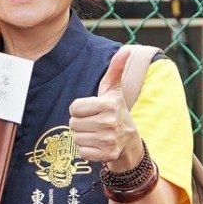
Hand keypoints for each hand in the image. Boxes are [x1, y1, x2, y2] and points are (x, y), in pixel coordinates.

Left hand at [68, 53, 143, 172]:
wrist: (129, 140)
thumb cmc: (115, 110)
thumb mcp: (113, 90)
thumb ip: (116, 69)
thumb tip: (126, 49)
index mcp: (109, 105)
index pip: (74, 108)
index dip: (79, 109)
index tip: (91, 110)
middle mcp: (110, 123)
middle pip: (73, 124)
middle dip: (81, 123)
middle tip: (94, 122)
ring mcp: (109, 140)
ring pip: (77, 138)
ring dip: (84, 136)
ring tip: (96, 133)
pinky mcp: (107, 155)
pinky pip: (82, 152)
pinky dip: (87, 150)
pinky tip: (98, 144)